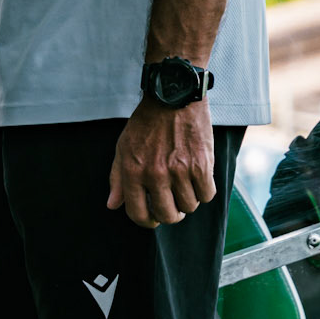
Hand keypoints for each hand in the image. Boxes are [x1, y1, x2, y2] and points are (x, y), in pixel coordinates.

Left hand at [108, 98, 215, 229]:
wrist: (173, 97)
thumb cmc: (146, 123)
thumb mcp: (123, 147)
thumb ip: (117, 178)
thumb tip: (113, 205)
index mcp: (133, 171)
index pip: (138, 213)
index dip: (146, 221)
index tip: (152, 217)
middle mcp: (155, 174)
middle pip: (167, 215)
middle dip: (170, 215)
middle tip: (173, 207)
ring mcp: (180, 170)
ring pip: (189, 207)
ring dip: (187, 202)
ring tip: (185, 188)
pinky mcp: (202, 164)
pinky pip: (206, 195)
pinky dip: (204, 192)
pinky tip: (198, 181)